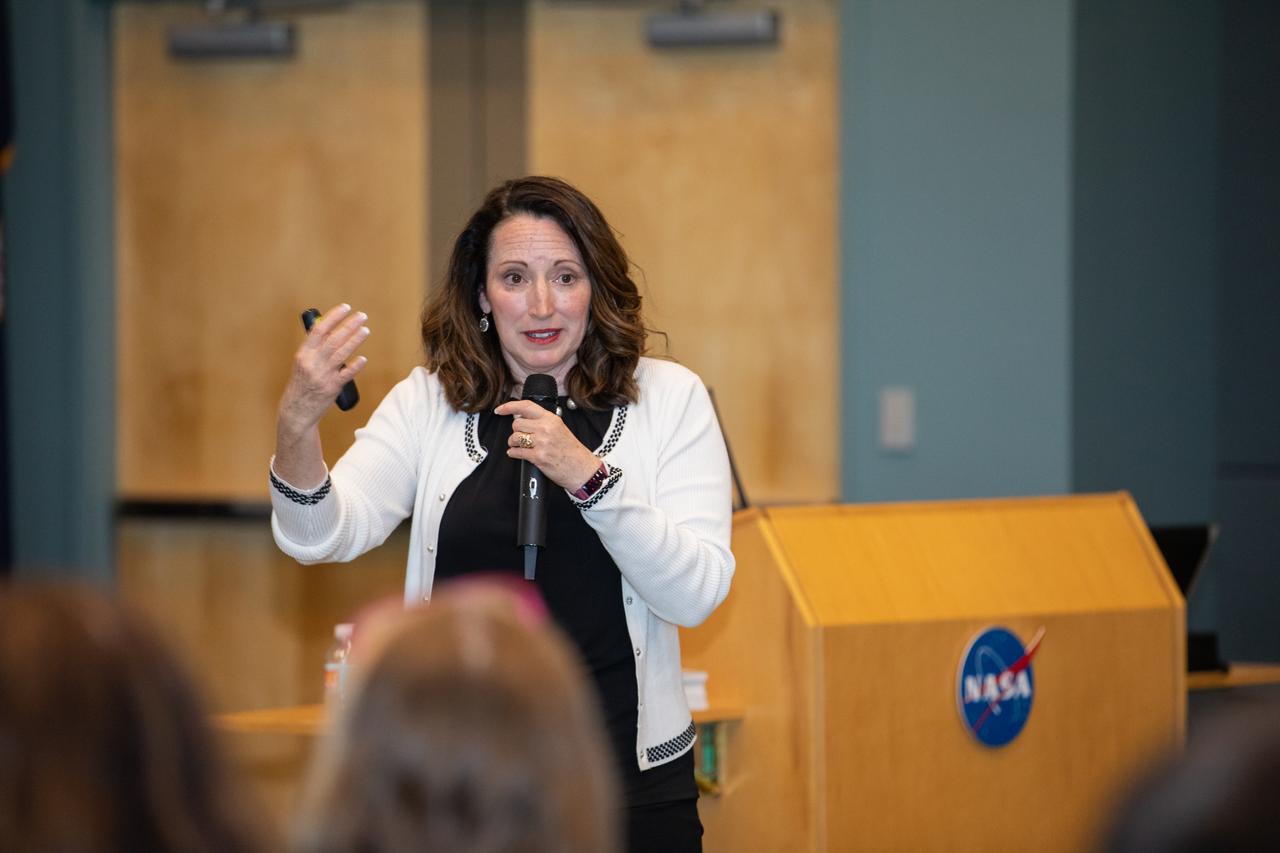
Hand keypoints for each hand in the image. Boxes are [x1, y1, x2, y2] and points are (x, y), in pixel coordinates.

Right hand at [278, 303, 369, 436]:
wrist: (296, 411)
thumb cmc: (301, 385)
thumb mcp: (302, 364)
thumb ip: (315, 349)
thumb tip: (330, 329)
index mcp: (303, 354)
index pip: (319, 330)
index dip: (333, 317)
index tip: (345, 308)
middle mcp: (312, 363)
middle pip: (333, 339)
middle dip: (349, 325)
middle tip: (362, 316)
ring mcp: (322, 375)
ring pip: (341, 353)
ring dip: (355, 340)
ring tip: (365, 330)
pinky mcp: (331, 388)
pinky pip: (346, 374)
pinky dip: (355, 365)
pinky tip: (363, 358)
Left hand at [495, 399, 601, 491]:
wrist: (581, 468)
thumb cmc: (570, 450)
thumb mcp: (559, 428)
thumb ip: (542, 422)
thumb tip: (520, 418)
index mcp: (551, 419)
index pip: (526, 406)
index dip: (509, 406)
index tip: (500, 409)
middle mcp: (546, 428)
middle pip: (516, 424)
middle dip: (515, 431)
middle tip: (521, 436)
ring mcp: (542, 443)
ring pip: (514, 437)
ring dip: (513, 443)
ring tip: (520, 446)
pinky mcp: (538, 457)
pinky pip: (516, 452)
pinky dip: (513, 453)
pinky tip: (517, 454)